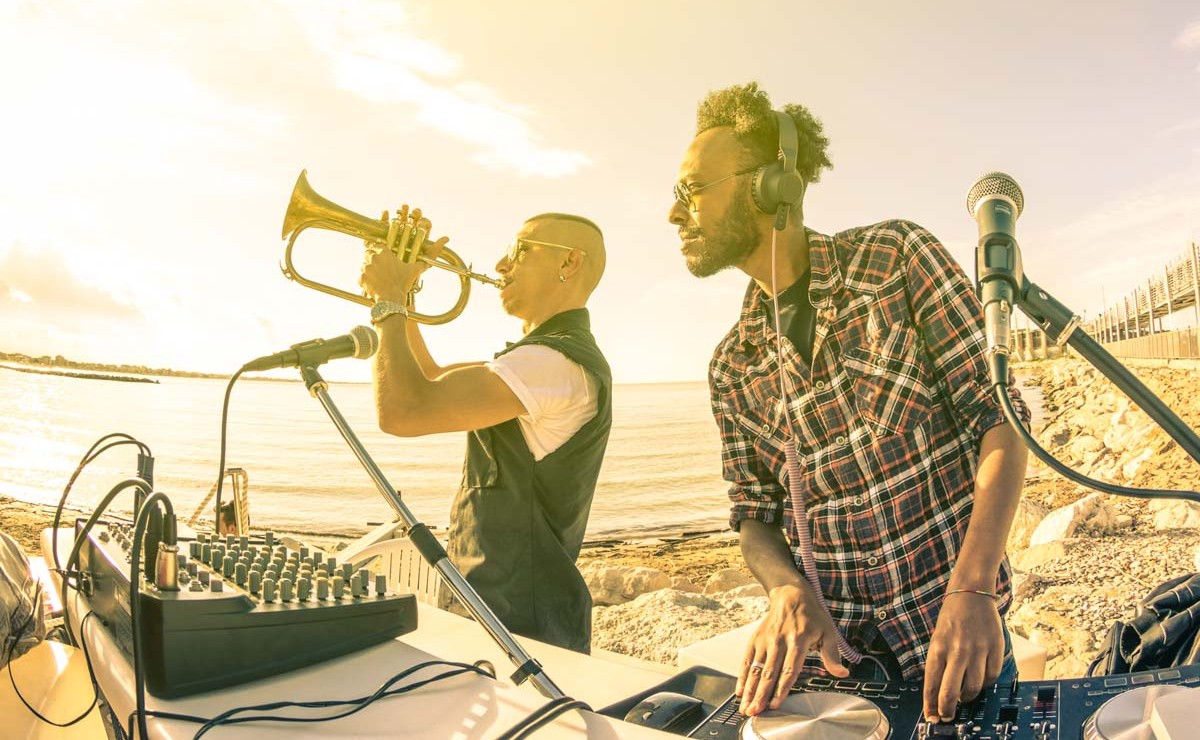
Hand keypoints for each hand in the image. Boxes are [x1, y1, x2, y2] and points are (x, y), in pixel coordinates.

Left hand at [358, 206, 448, 302]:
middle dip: (374, 261)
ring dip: (370, 270)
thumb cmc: (404, 283)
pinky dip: (366, 281)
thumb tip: (445, 239)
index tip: (385, 258)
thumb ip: (429, 255)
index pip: (378, 245)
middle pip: (370, 254)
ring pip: (365, 265)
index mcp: (384, 252)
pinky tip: (375, 285)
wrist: (392, 300)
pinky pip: (361, 276)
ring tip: (380, 279)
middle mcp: (373, 257)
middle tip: (382, 270)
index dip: (381, 252)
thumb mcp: (416, 269)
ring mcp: (365, 267)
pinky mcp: (361, 278)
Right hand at [737, 583, 847, 716]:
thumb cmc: (812, 615)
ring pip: (755, 668)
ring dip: (749, 689)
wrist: (790, 594)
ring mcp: (765, 640)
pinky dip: (742, 676)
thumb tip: (842, 673)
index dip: (781, 688)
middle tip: (755, 711)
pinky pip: (746, 660)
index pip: (789, 669)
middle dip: (760, 694)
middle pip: (768, 672)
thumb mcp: (828, 631)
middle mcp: (778, 641)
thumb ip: (832, 655)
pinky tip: (740, 690)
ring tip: (745, 706)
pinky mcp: (755, 639)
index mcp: (798, 640)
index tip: (775, 704)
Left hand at [922, 592, 1003, 721]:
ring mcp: (978, 650)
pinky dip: (985, 683)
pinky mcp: (995, 648)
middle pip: (951, 692)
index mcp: (938, 648)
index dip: (931, 705)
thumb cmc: (951, 619)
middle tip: (947, 716)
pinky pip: (991, 676)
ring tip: (963, 696)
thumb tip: (939, 693)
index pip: (931, 684)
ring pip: (973, 687)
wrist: (971, 594)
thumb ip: (939, 664)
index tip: (932, 717)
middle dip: (948, 709)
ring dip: (967, 697)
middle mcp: (957, 651)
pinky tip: (980, 680)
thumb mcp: (937, 639)